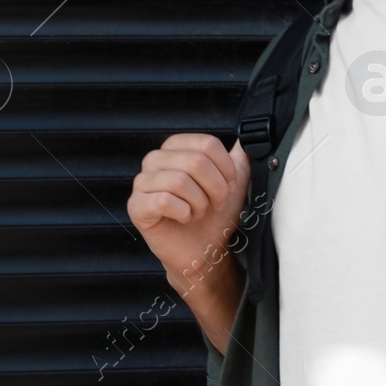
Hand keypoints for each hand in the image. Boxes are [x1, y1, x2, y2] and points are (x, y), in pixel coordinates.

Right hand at [128, 133, 250, 291]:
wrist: (205, 250)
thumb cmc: (215, 215)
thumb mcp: (234, 181)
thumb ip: (240, 156)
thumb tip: (249, 136)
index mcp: (175, 147)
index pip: (206, 143)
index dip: (225, 168)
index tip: (228, 185)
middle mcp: (154, 160)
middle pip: (195, 161)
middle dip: (215, 188)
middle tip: (216, 203)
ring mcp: (142, 183)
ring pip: (179, 181)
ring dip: (199, 202)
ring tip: (199, 211)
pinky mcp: (136, 207)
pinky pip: (164, 200)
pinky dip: (183, 213)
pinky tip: (184, 218)